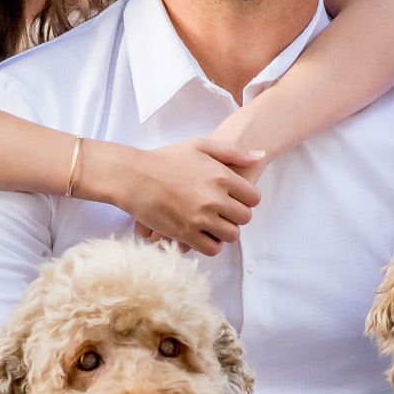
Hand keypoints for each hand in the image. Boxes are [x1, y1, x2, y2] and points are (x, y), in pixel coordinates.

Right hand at [85, 137, 261, 253]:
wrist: (133, 176)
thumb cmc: (165, 158)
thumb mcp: (200, 145)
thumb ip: (232, 151)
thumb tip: (260, 155)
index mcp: (221, 176)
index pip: (253, 198)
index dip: (246, 199)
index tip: (234, 198)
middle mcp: (215, 198)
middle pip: (244, 218)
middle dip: (236, 216)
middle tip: (222, 211)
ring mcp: (200, 218)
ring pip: (231, 235)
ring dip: (224, 231)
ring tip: (212, 223)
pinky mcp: (186, 233)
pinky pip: (212, 248)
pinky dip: (210, 244)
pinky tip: (201, 233)